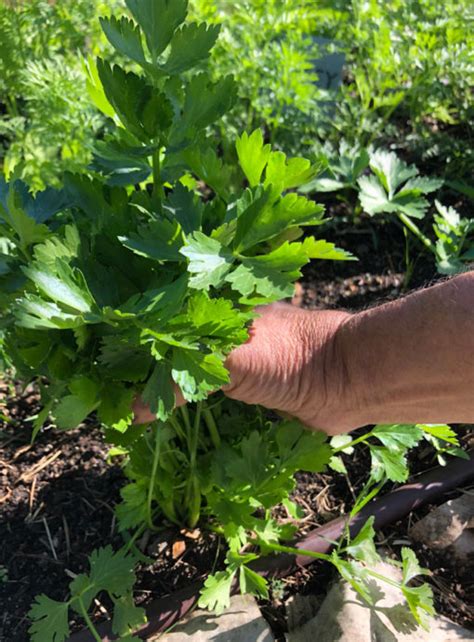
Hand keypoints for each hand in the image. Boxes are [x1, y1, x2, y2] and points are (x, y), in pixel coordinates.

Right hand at [133, 302, 355, 434]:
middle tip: (113, 393)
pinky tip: (169, 418)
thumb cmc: (288, 355)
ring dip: (167, 388)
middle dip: (146, 368)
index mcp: (214, 305)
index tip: (105, 363)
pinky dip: (192, 404)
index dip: (133, 339)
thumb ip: (183, 378)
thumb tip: (135, 408)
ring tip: (132, 409)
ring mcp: (236, 356)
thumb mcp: (230, 358)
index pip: (161, 318)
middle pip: (172, 346)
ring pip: (190, 370)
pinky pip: (211, 394)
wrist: (347, 379)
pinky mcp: (250, 385)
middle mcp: (220, 326)